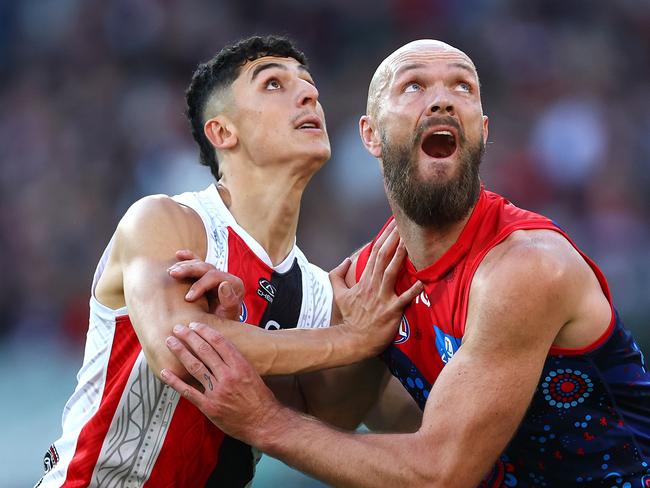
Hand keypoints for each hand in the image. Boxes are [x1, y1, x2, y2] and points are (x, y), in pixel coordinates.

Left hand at [161, 323, 283, 443]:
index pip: (219, 342)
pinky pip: (188, 391)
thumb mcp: (253, 373)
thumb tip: (223, 349)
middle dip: (189, 337)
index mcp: (240, 365)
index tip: (195, 325)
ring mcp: (217, 391)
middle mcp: (228, 376)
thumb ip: (237, 362)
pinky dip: (175, 381)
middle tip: (178, 328)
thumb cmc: (260, 399)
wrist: (264, 423)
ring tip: (170, 342)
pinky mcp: (209, 407)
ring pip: (195, 366)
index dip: (204, 331)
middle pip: (204, 351)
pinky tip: (165, 372)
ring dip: (180, 352)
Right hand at [168, 250, 244, 320]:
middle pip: (206, 267)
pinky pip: (198, 262)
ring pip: (200, 263)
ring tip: (171, 271)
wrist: (221, 325)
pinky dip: (188, 257)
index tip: (188, 298)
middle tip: (173, 274)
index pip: (215, 277)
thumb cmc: (225, 322)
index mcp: (234, 284)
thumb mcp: (229, 315)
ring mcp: (215, 275)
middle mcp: (225, 277)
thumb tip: (224, 285)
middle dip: (189, 269)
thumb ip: (230, 301)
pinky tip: (178, 254)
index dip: (200, 285)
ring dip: (184, 265)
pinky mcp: (206, 276)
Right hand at [329, 221, 422, 355]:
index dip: (384, 237)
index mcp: (364, 280)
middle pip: (384, 257)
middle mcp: (373, 286)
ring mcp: (382, 298)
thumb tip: (345, 260)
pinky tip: (422, 281)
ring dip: (400, 256)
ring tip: (409, 241)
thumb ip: (338, 276)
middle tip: (403, 223)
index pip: (375, 254)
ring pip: (391, 272)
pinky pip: (404, 299)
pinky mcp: (391, 311)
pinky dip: (413, 290)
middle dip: (393, 239)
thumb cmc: (348, 319)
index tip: (393, 225)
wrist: (351, 340)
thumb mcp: (338, 295)